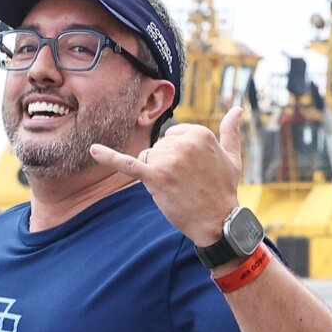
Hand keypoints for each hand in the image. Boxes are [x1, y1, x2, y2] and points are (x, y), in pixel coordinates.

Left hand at [89, 105, 244, 245]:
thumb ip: (231, 131)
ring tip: (177, 188)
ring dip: (157, 175)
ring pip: (148, 159)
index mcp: (199, 132)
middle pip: (158, 147)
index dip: (177, 156)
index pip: (171, 136)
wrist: (219, 222)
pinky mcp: (156, 177)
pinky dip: (110, 157)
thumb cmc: (224, 190)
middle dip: (166, 165)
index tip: (193, 171)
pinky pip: (129, 164)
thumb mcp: (232, 157)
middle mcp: (183, 142)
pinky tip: (94, 150)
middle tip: (186, 182)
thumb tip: (238, 108)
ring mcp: (169, 159)